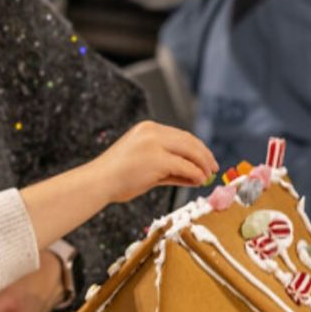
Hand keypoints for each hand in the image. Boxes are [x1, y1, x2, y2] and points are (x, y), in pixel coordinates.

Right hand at [91, 121, 217, 204]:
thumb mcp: (144, 165)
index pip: (181, 135)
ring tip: (207, 176)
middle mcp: (152, 132)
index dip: (197, 148)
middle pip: (189, 140)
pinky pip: (186, 166)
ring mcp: (155, 144)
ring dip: (203, 165)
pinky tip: (199, 181)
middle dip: (204, 155)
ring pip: (191, 151)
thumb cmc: (116, 177)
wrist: (97, 182)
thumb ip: (169, 167)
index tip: (206, 159)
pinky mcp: (158, 159)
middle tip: (213, 168)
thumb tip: (194, 174)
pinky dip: (196, 174)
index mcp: (147, 129)